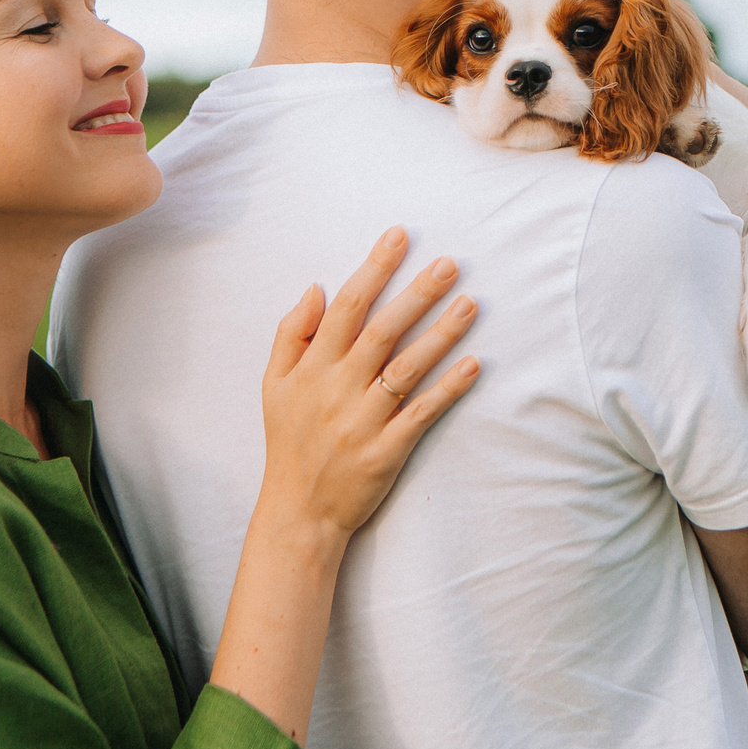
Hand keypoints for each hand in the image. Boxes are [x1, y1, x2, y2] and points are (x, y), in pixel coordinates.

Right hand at [255, 226, 479, 552]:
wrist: (298, 511)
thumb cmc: (289, 442)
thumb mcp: (274, 385)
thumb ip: (290, 333)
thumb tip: (315, 287)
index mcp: (312, 368)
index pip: (345, 307)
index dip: (373, 269)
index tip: (399, 237)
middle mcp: (338, 389)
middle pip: (382, 331)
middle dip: (417, 293)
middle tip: (450, 263)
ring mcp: (363, 421)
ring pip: (407, 368)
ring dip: (441, 334)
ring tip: (471, 303)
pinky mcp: (386, 451)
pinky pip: (421, 413)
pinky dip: (448, 389)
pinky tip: (473, 364)